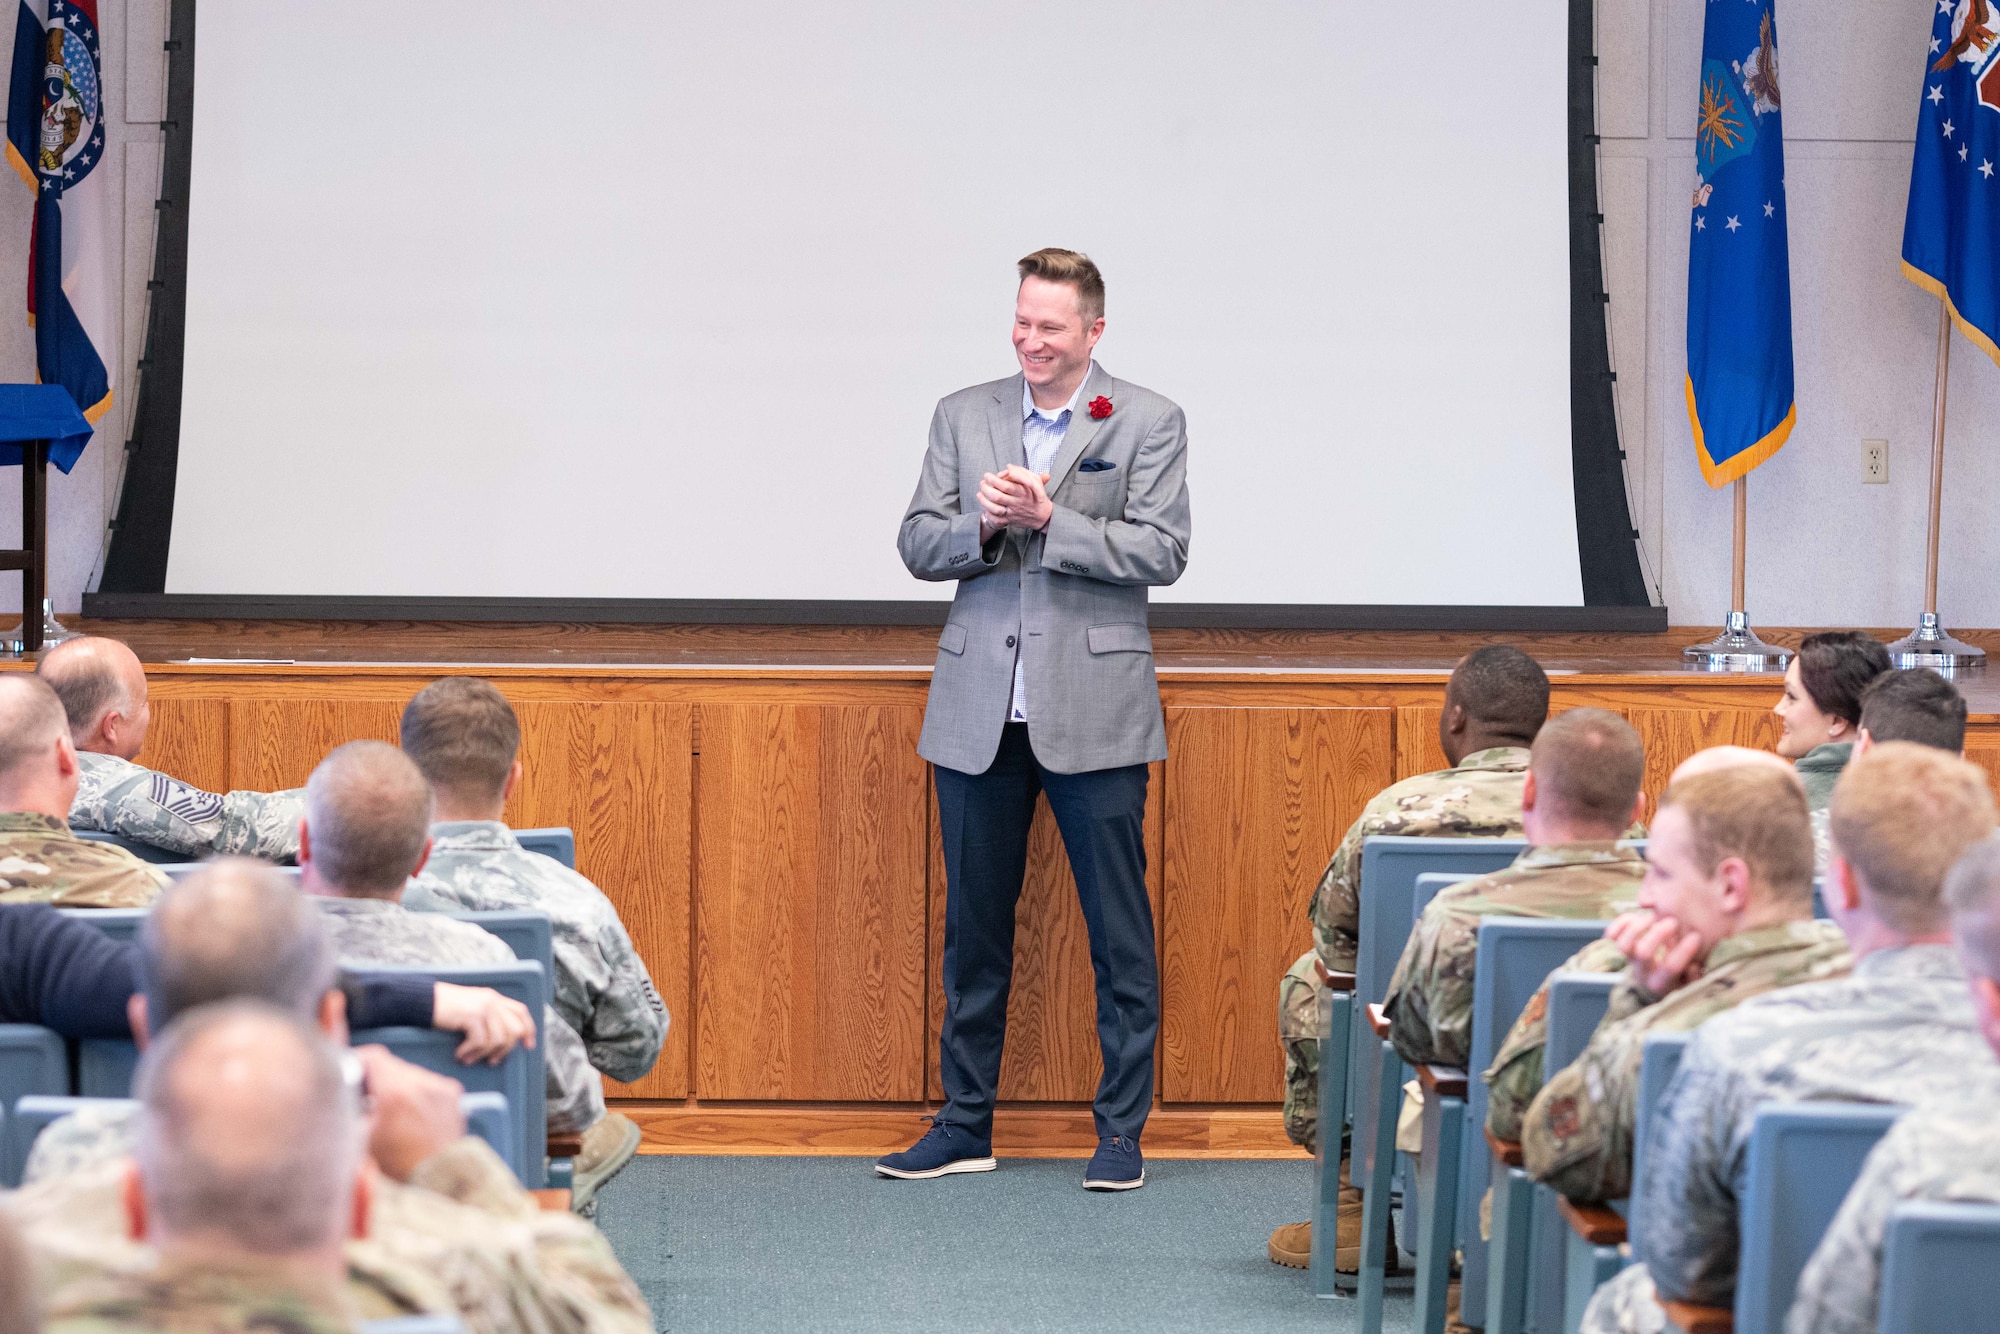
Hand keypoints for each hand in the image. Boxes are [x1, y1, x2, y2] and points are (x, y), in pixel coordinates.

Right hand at [354, 1044, 466, 1180]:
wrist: (437, 1182)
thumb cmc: (397, 1167)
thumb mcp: (361, 1140)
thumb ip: (349, 1110)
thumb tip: (342, 1093)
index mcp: (396, 1092)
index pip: (374, 1057)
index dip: (357, 1060)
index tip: (349, 1070)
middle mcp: (422, 1084)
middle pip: (391, 1065)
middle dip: (374, 1077)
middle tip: (362, 1095)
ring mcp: (440, 1087)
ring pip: (409, 1073)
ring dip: (395, 1084)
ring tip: (386, 1108)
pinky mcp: (452, 1095)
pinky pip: (427, 1082)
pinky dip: (414, 1091)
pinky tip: (406, 1112)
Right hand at [432, 982, 535, 1064]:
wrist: (422, 999)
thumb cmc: (444, 1009)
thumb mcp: (471, 1008)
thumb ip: (488, 1017)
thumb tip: (502, 1041)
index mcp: (494, 997)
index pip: (521, 1012)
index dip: (529, 1030)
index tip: (529, 1046)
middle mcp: (492, 1000)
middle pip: (514, 1030)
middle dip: (505, 1050)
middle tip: (491, 1061)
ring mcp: (483, 1007)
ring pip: (499, 1040)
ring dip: (483, 1055)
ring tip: (469, 1059)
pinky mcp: (472, 1016)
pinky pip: (481, 1042)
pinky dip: (470, 1052)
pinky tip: (460, 1054)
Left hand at [976, 468, 1052, 535]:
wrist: (1043, 516)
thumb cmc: (1037, 496)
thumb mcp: (1035, 480)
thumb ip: (1021, 472)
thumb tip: (1008, 467)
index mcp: (1024, 492)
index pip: (1007, 486)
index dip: (994, 480)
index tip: (988, 475)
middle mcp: (1018, 503)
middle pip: (998, 496)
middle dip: (986, 488)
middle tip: (983, 483)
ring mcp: (1013, 513)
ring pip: (995, 508)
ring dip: (984, 500)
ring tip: (980, 493)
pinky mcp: (1010, 521)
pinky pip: (997, 520)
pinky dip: (988, 514)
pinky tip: (984, 507)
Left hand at [1605, 909, 1705, 996]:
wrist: (1651, 986)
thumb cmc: (1677, 981)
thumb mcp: (1689, 984)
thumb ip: (1693, 977)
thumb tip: (1692, 966)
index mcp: (1661, 984)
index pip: (1671, 967)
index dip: (1684, 951)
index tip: (1696, 936)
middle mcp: (1642, 972)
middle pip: (1643, 952)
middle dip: (1658, 934)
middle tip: (1673, 922)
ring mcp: (1629, 959)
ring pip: (1624, 943)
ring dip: (1638, 927)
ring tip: (1655, 916)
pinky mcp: (1621, 947)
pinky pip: (1612, 935)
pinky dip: (1621, 922)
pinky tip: (1637, 915)